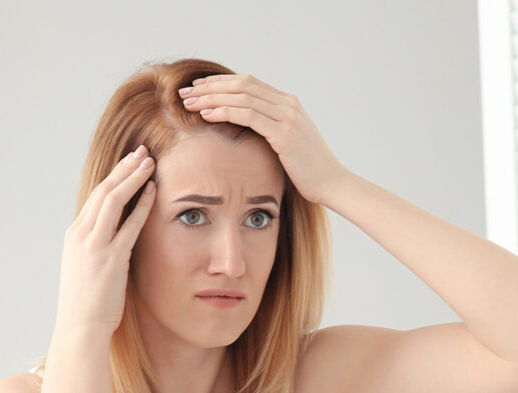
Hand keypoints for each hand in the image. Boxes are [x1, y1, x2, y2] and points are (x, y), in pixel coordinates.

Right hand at [55, 145, 156, 339]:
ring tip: (149, 162)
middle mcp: (81, 235)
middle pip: (103, 190)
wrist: (80, 328)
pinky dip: (141, 204)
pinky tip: (153, 190)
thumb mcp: (89, 270)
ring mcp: (94, 245)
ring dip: (132, 178)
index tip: (129, 162)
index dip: (114, 176)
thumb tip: (118, 240)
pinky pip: (128, 224)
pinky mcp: (110, 258)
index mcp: (75, 236)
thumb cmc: (88, 305)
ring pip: (112, 200)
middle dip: (123, 168)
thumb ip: (100, 250)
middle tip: (141, 151)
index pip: (95, 196)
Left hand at [178, 74, 350, 204]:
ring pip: (241, 96)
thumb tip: (247, 131)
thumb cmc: (308, 170)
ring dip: (211, 98)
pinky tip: (206, 115)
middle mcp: (288, 105)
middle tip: (185, 92)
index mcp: (288, 103)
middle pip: (242, 85)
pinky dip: (224, 112)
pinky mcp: (283, 133)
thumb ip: (271, 129)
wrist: (332, 184)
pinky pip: (247, 115)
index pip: (248, 83)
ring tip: (189, 103)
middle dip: (210, 87)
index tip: (198, 88)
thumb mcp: (289, 143)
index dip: (220, 83)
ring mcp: (287, 117)